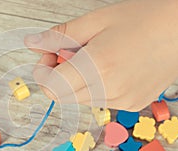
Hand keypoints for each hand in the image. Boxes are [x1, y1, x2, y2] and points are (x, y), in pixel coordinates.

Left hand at [25, 0, 177, 110]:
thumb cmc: (144, 19)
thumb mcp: (96, 20)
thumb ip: (60, 36)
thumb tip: (33, 43)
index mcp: (98, 67)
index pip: (51, 86)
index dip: (43, 71)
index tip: (50, 54)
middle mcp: (109, 90)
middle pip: (62, 95)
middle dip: (58, 74)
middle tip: (72, 52)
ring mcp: (122, 101)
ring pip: (79, 99)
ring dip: (76, 80)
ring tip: (94, 57)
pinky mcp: (131, 104)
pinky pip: (98, 100)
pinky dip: (93, 86)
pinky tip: (108, 68)